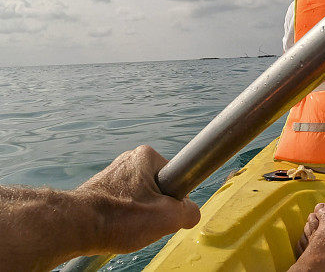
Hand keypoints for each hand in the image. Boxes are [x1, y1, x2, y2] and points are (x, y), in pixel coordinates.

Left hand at [75, 145, 200, 253]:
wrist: (74, 228)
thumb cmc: (118, 218)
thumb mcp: (168, 217)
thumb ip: (190, 212)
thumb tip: (190, 214)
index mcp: (147, 157)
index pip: (177, 178)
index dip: (175, 200)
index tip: (164, 212)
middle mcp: (129, 160)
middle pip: (158, 189)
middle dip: (157, 208)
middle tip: (147, 222)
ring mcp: (112, 174)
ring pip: (141, 198)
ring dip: (139, 215)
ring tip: (128, 226)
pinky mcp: (100, 190)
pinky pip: (123, 204)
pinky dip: (123, 217)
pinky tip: (117, 227)